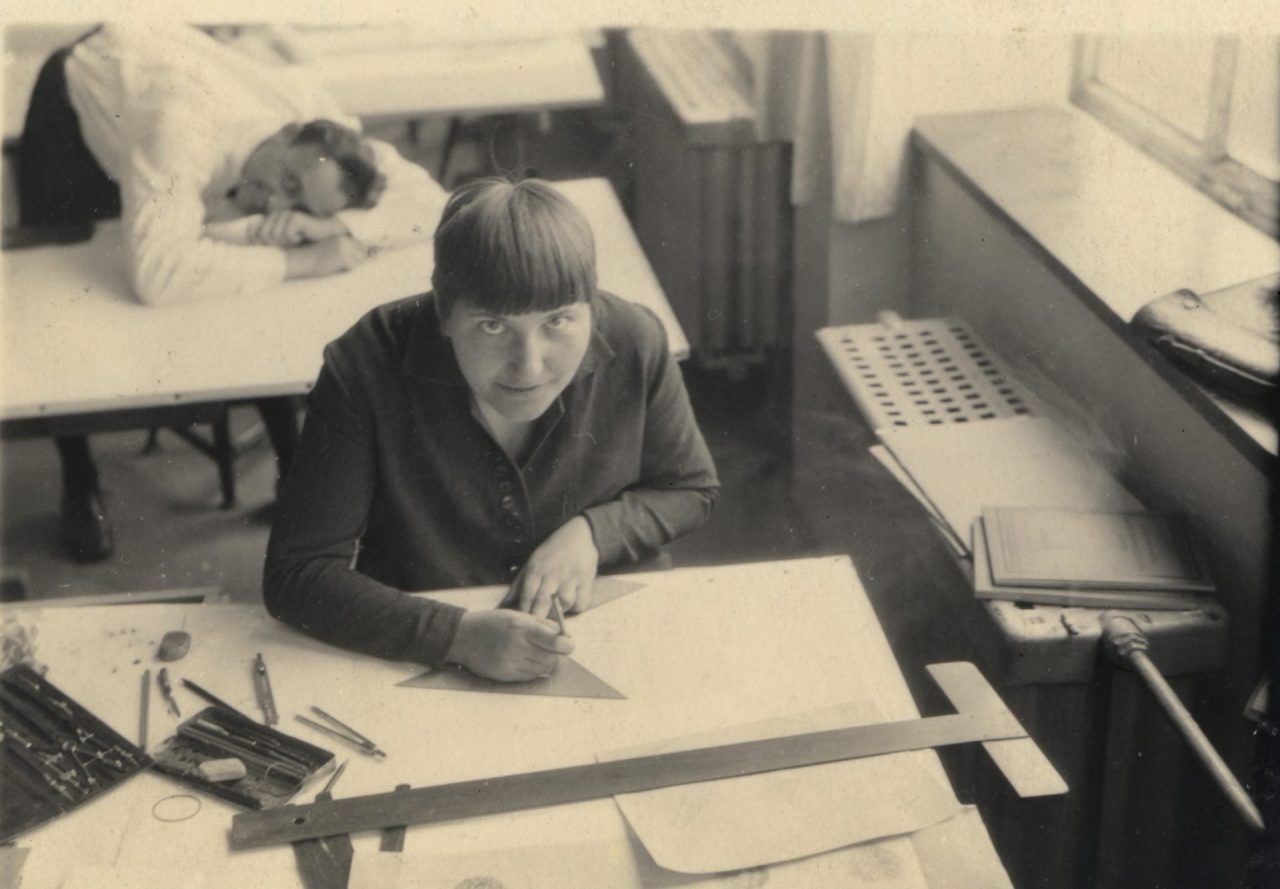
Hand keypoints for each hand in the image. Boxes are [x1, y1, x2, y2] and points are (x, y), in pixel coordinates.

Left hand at [254, 211, 347, 246]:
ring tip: (297, 239)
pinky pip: (286, 234)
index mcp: (270, 219)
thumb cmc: (303, 244)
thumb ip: (266, 242)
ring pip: (274, 235)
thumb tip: (254, 243)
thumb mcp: (281, 245)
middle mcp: (275, 214)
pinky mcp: (295, 217)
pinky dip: (294, 239)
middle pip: (263, 236)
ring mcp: (285, 214)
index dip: (264, 245)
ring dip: (287, 243)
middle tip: (291, 243)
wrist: (326, 237)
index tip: (280, 247)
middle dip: (276, 244)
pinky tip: (302, 236)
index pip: (255, 234)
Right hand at [284, 235, 368, 279]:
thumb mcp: (330, 248)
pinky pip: (352, 268)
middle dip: (356, 261)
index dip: (359, 255)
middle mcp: (345, 240)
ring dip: (350, 266)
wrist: (302, 260)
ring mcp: (346, 249)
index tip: (354, 260)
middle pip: (363, 254)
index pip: (361, 246)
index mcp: (342, 236)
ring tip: (335, 266)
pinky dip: (345, 271)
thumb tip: (362, 255)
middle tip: (342, 265)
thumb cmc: (313, 257)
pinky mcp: (345, 258)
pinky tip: (333, 269)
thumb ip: (344, 249)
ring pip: (358, 262)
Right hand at [445, 610, 574, 681]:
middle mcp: (516, 646)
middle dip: (557, 654)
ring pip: (543, 669)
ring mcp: (510, 663)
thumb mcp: (516, 615)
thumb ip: (541, 624)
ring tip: (537, 653)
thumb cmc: (492, 623)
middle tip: (553, 648)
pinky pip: (531, 676)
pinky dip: (534, 670)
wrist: (462, 637)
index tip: (567, 643)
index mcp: (521, 626)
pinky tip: (526, 660)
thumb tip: (565, 635)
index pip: (555, 641)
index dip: (567, 644)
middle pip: (552, 658)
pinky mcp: (505, 675)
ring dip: (546, 662)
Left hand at [510, 517, 598, 618]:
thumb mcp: (531, 564)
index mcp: (536, 570)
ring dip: (559, 613)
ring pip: (564, 603)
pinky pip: (581, 602)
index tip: (522, 625)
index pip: (527, 596)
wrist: (579, 536)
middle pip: (543, 602)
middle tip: (537, 629)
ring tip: (555, 615)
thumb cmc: (551, 554)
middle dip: (539, 617)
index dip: (524, 613)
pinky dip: (576, 607)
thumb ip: (517, 587)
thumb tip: (500, 608)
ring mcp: (570, 577)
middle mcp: (552, 574)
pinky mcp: (586, 581)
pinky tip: (571, 605)